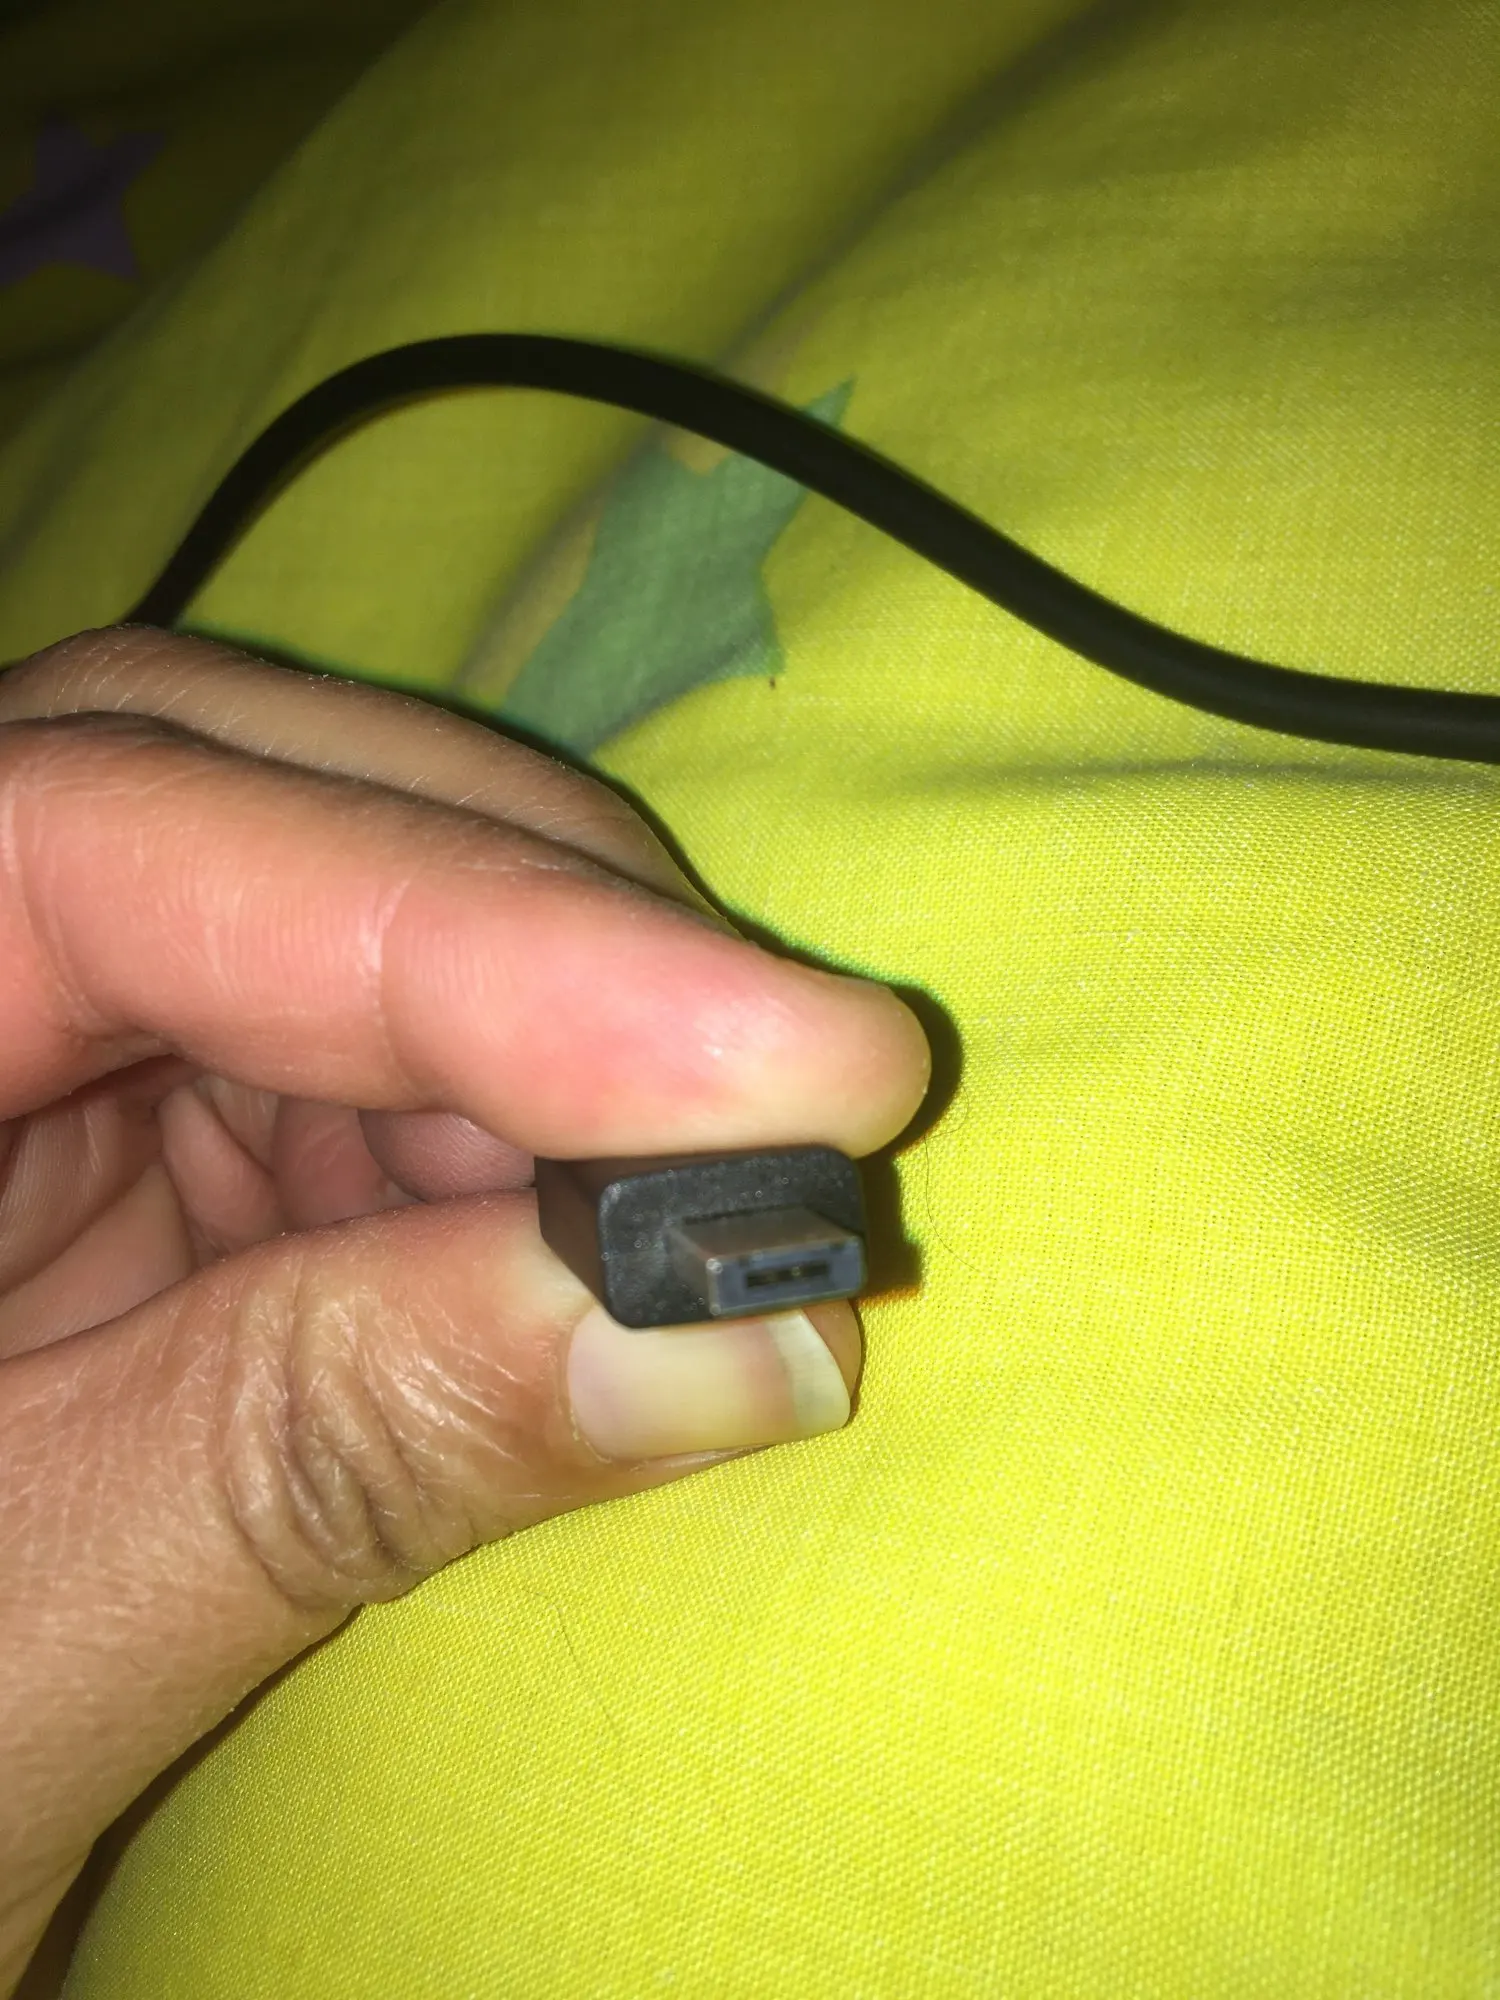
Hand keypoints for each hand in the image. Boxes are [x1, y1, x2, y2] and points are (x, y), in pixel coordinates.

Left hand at [0, 629, 928, 1991]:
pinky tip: (589, 1234)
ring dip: (549, 1042)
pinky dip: (501, 1133)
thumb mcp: (10, 1646)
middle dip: (536, 935)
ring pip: (324, 902)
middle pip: (237, 803)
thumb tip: (732, 1337)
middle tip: (797, 1103)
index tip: (780, 1064)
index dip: (458, 926)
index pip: (102, 841)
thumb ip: (311, 1450)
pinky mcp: (111, 1129)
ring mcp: (19, 1036)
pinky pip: (334, 1055)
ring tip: (707, 1201)